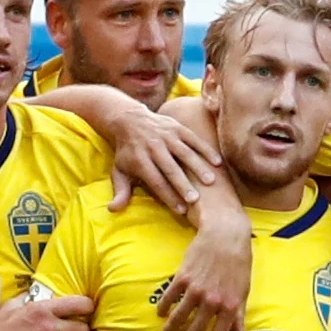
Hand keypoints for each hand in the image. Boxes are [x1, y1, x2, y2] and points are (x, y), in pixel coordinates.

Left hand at [107, 107, 221, 214]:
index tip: (181, 210)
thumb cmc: (127, 153)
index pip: (155, 181)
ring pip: (184, 153)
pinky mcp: (176, 128)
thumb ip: (120, 192)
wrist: (128, 120)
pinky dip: (205, 150)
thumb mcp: (119, 171)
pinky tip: (218, 163)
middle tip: (196, 200)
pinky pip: (193, 139)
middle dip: (182, 184)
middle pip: (170, 168)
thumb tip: (112, 210)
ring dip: (197, 167)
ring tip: (210, 182)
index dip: (167, 195)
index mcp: (140, 160)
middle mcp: (153, 147)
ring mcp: (166, 136)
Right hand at [159, 217, 251, 330]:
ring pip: (179, 317)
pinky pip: (170, 297)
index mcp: (230, 306)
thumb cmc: (238, 262)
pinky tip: (160, 314)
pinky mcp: (183, 277)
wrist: (225, 235)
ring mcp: (196, 289)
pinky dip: (163, 307)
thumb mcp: (243, 290)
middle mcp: (213, 301)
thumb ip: (239, 314)